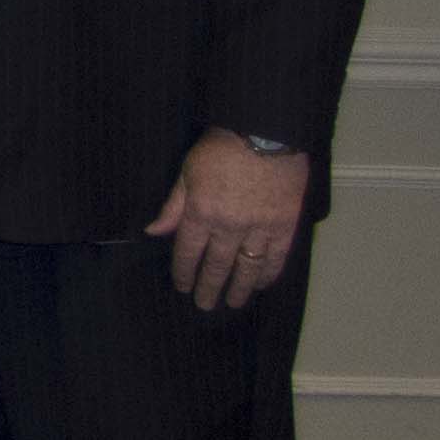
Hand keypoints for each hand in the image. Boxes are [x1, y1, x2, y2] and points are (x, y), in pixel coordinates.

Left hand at [147, 132, 313, 312]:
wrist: (266, 134)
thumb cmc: (221, 148)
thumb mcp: (187, 172)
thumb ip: (173, 206)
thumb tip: (154, 231)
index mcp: (201, 213)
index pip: (188, 252)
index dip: (184, 272)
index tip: (182, 286)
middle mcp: (229, 227)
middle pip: (216, 266)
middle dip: (208, 288)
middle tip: (205, 305)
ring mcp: (260, 228)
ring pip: (247, 268)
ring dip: (239, 288)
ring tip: (233, 303)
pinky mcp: (286, 226)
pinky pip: (277, 258)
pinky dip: (269, 274)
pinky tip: (262, 284)